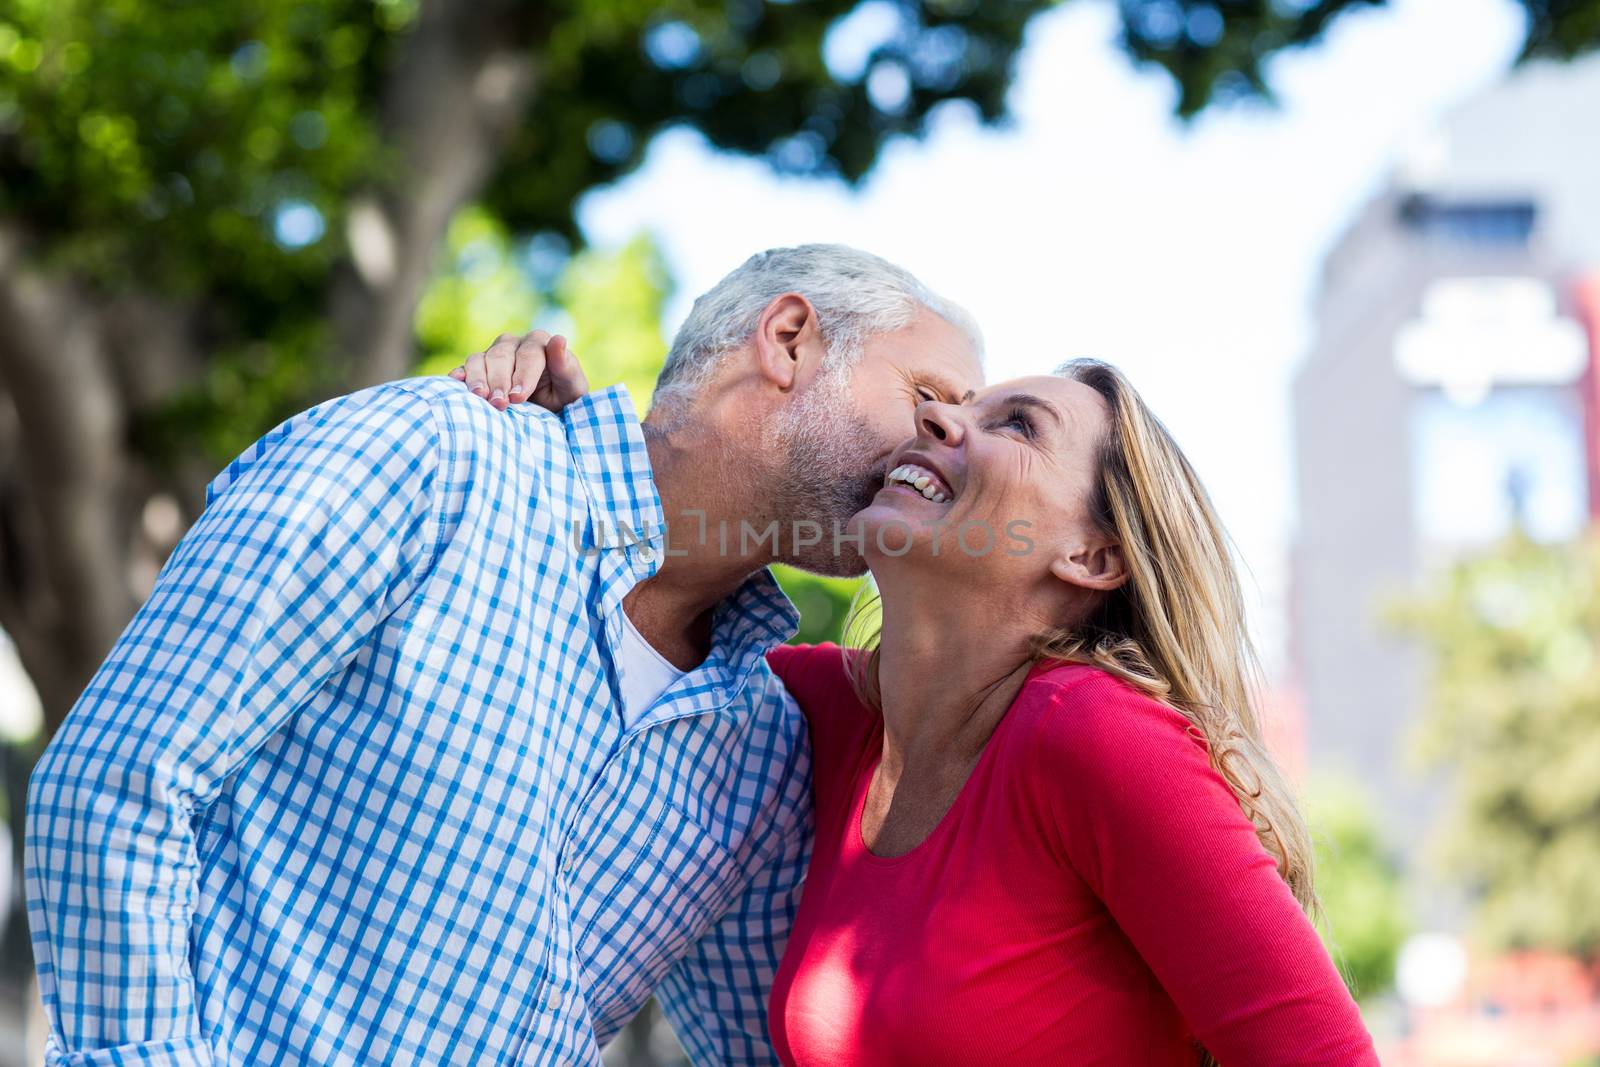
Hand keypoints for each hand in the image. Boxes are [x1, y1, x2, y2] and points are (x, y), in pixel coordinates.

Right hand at [449, 330, 589, 412]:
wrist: (547, 413)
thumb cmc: (564, 399)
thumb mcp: (572, 387)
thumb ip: (566, 365)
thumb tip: (558, 339)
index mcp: (540, 343)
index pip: (529, 355)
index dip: (523, 375)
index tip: (518, 397)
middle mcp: (514, 343)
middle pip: (501, 356)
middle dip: (499, 381)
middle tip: (499, 404)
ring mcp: (493, 354)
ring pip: (480, 359)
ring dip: (478, 379)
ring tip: (480, 397)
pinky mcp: (478, 368)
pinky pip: (465, 367)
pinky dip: (459, 375)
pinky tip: (456, 384)